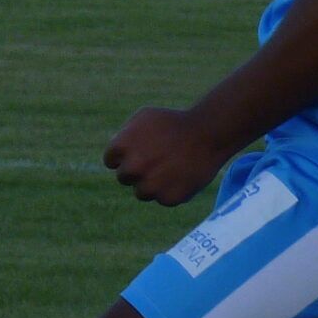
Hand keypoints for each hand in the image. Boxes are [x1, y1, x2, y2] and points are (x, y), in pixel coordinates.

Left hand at [103, 106, 228, 206]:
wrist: (207, 133)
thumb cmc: (174, 122)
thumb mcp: (144, 118)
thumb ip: (125, 136)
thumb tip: (116, 154)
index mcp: (121, 147)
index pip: (110, 161)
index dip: (125, 156)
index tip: (140, 150)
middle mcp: (132, 168)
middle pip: (124, 177)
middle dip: (137, 170)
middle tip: (156, 160)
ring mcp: (150, 185)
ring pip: (141, 192)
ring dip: (151, 183)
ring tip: (169, 168)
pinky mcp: (168, 198)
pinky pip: (162, 198)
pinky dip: (170, 190)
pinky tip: (181, 175)